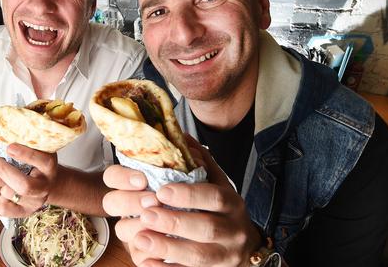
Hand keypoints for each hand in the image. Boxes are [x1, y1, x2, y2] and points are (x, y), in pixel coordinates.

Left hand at [0, 143, 57, 217]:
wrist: (49, 183)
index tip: (9, 147)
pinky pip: (5, 209)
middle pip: (24, 185)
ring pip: (11, 195)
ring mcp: (35, 201)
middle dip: (4, 171)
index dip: (26, 155)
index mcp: (49, 167)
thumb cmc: (37, 162)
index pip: (42, 161)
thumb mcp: (38, 149)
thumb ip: (27, 142)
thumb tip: (7, 127)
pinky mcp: (25, 212)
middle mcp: (44, 186)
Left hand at [104, 136, 261, 266]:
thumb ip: (200, 162)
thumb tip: (177, 134)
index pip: (214, 196)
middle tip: (146, 214)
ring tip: (142, 239)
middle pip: (206, 228)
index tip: (161, 190)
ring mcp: (224, 255)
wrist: (245, 248)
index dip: (189, 194)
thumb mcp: (218, 184)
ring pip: (199, 255)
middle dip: (174, 221)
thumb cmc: (223, 211)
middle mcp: (232, 229)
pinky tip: (148, 262)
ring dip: (168, 247)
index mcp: (231, 203)